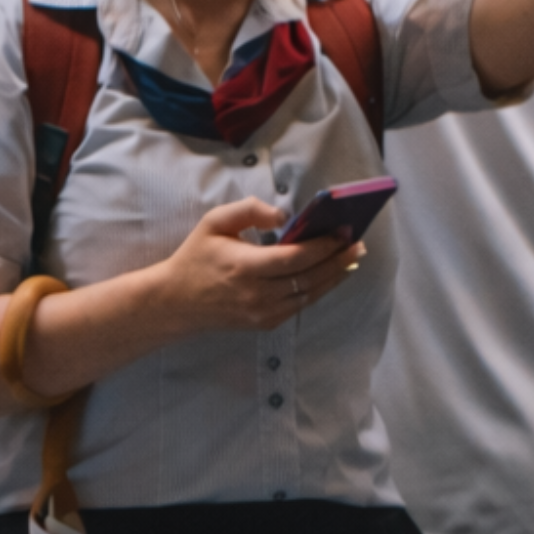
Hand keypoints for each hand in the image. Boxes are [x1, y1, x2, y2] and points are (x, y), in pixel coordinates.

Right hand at [152, 198, 365, 335]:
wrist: (176, 302)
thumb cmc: (195, 258)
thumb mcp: (213, 223)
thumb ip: (249, 211)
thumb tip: (284, 215)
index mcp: (244, 267)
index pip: (295, 258)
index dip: (324, 245)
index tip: (342, 231)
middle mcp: (257, 294)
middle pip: (310, 277)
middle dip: (337, 259)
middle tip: (357, 243)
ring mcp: (263, 312)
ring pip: (310, 294)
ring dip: (334, 275)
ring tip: (351, 258)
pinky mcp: (265, 323)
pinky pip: (300, 305)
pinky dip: (319, 289)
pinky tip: (330, 275)